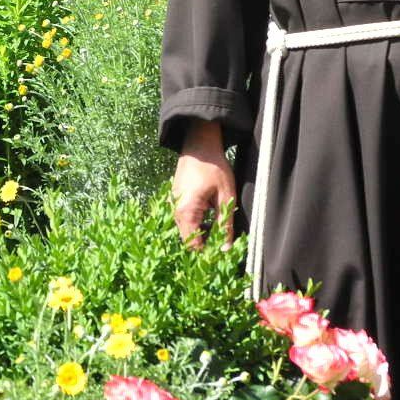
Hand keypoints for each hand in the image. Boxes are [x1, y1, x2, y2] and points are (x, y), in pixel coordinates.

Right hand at [172, 120, 237, 249]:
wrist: (199, 143)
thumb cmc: (213, 167)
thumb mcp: (225, 196)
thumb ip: (225, 224)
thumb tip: (227, 249)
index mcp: (185, 212)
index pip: (193, 246)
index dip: (208, 254)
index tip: (223, 256)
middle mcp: (174, 211)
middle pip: (188, 240)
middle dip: (206, 245)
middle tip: (224, 245)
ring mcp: (172, 205)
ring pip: (186, 231)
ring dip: (202, 234)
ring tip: (220, 230)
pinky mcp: (174, 200)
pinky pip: (184, 220)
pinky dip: (197, 224)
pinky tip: (211, 219)